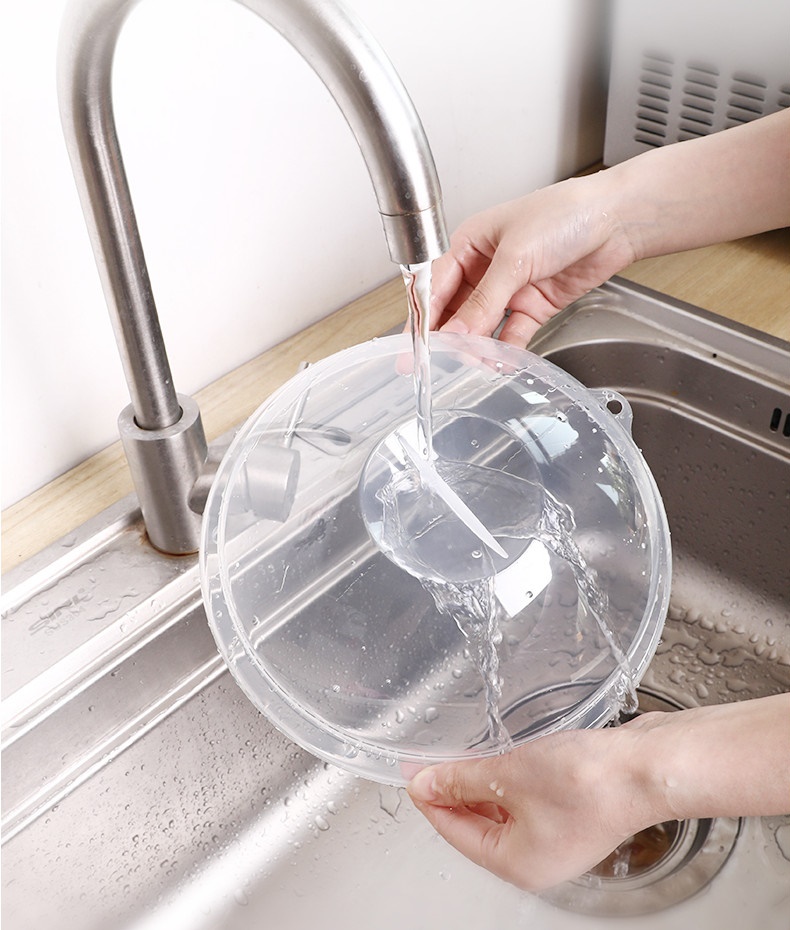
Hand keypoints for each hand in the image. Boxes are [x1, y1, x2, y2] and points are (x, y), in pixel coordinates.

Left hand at [406, 695, 789, 891]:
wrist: (648, 767)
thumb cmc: (588, 781)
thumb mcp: (507, 776)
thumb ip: (461, 780)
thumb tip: (426, 783)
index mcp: (517, 863)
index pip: (455, 832)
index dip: (430, 799)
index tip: (412, 774)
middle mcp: (536, 858)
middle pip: (476, 825)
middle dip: (452, 792)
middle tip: (429, 762)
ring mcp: (556, 837)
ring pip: (500, 812)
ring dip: (477, 786)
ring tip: (457, 757)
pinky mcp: (571, 813)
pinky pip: (523, 801)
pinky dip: (504, 783)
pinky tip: (496, 760)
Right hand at [429, 108, 789, 348]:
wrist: (617, 220)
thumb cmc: (566, 214)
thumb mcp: (516, 257)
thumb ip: (484, 301)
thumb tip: (458, 333)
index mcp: (470, 244)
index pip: (435, 285)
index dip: (423, 316)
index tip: (414, 344)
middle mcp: (485, 268)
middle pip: (455, 311)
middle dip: (446, 338)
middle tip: (432, 365)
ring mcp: (510, 289)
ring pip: (482, 327)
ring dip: (475, 347)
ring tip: (469, 366)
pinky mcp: (533, 306)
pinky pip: (511, 335)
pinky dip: (505, 351)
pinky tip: (500, 364)